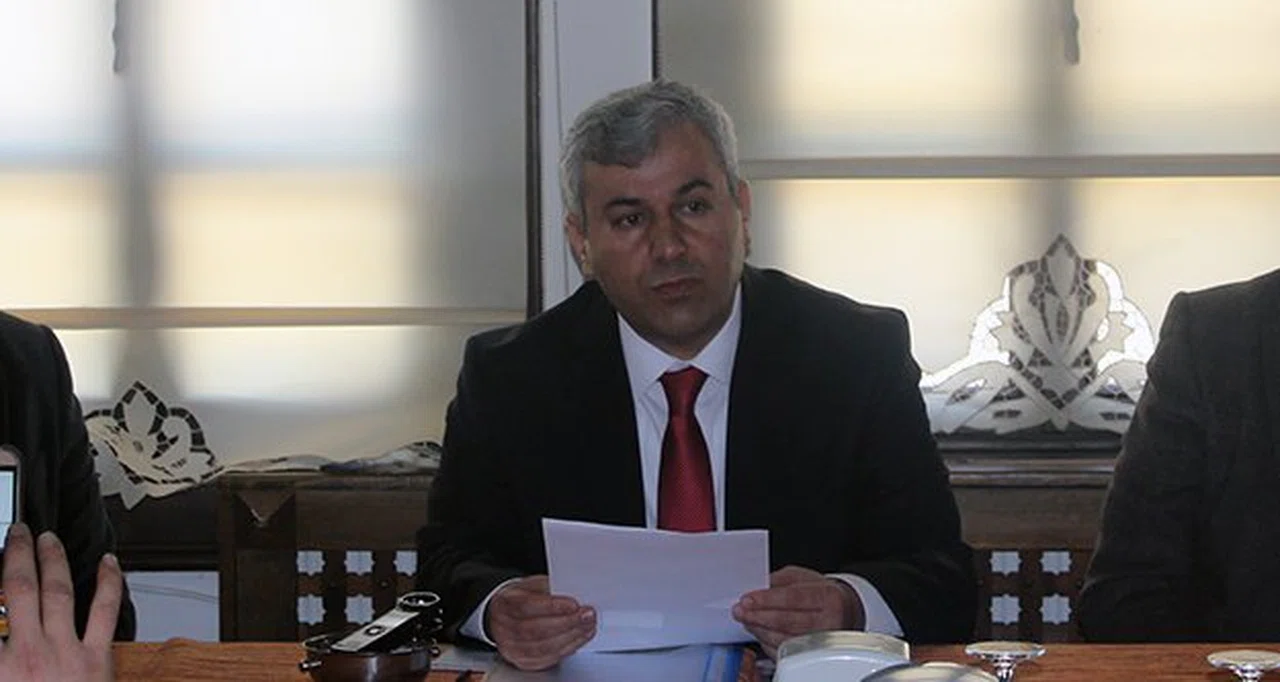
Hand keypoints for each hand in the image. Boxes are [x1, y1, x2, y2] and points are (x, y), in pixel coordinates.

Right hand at [0, 523, 121, 681]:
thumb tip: (2, 639)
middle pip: (20, 589)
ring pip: (58, 592)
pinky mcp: (97, 659)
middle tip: (18, 532)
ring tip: (48, 538)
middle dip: (18, 554)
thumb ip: (0, 657)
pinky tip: (109, 561)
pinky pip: (105, 612)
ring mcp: (66, 652)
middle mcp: (30, 652)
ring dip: (53, 560)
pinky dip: (109, 582)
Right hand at [485, 575, 594, 670]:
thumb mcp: (531, 586)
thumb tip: (574, 593)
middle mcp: (504, 627)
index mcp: (504, 604)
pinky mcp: (523, 661)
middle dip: (567, 623)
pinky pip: (547, 659)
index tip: (574, 604)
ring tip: (587, 627)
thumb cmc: (522, 599)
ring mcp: (511, 647)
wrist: (505, 616)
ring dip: (570, 637)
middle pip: (535, 630)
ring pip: (543, 648)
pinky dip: (567, 649)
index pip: (527, 606)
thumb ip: (549, 588)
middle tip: (587, 615)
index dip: (552, 606)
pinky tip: (578, 638)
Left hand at [732, 565, 864, 657]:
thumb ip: (778, 581)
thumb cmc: (820, 593)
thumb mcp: (802, 577)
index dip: (767, 599)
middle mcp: (829, 621)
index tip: (747, 599)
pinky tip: (758, 631)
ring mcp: (822, 641)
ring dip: (759, 629)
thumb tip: (755, 589)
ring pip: (784, 639)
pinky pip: (784, 651)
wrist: (843, 611)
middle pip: (787, 620)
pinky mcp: (812, 654)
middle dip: (758, 615)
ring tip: (746, 619)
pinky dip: (766, 642)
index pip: (794, 598)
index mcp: (828, 596)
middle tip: (739, 610)